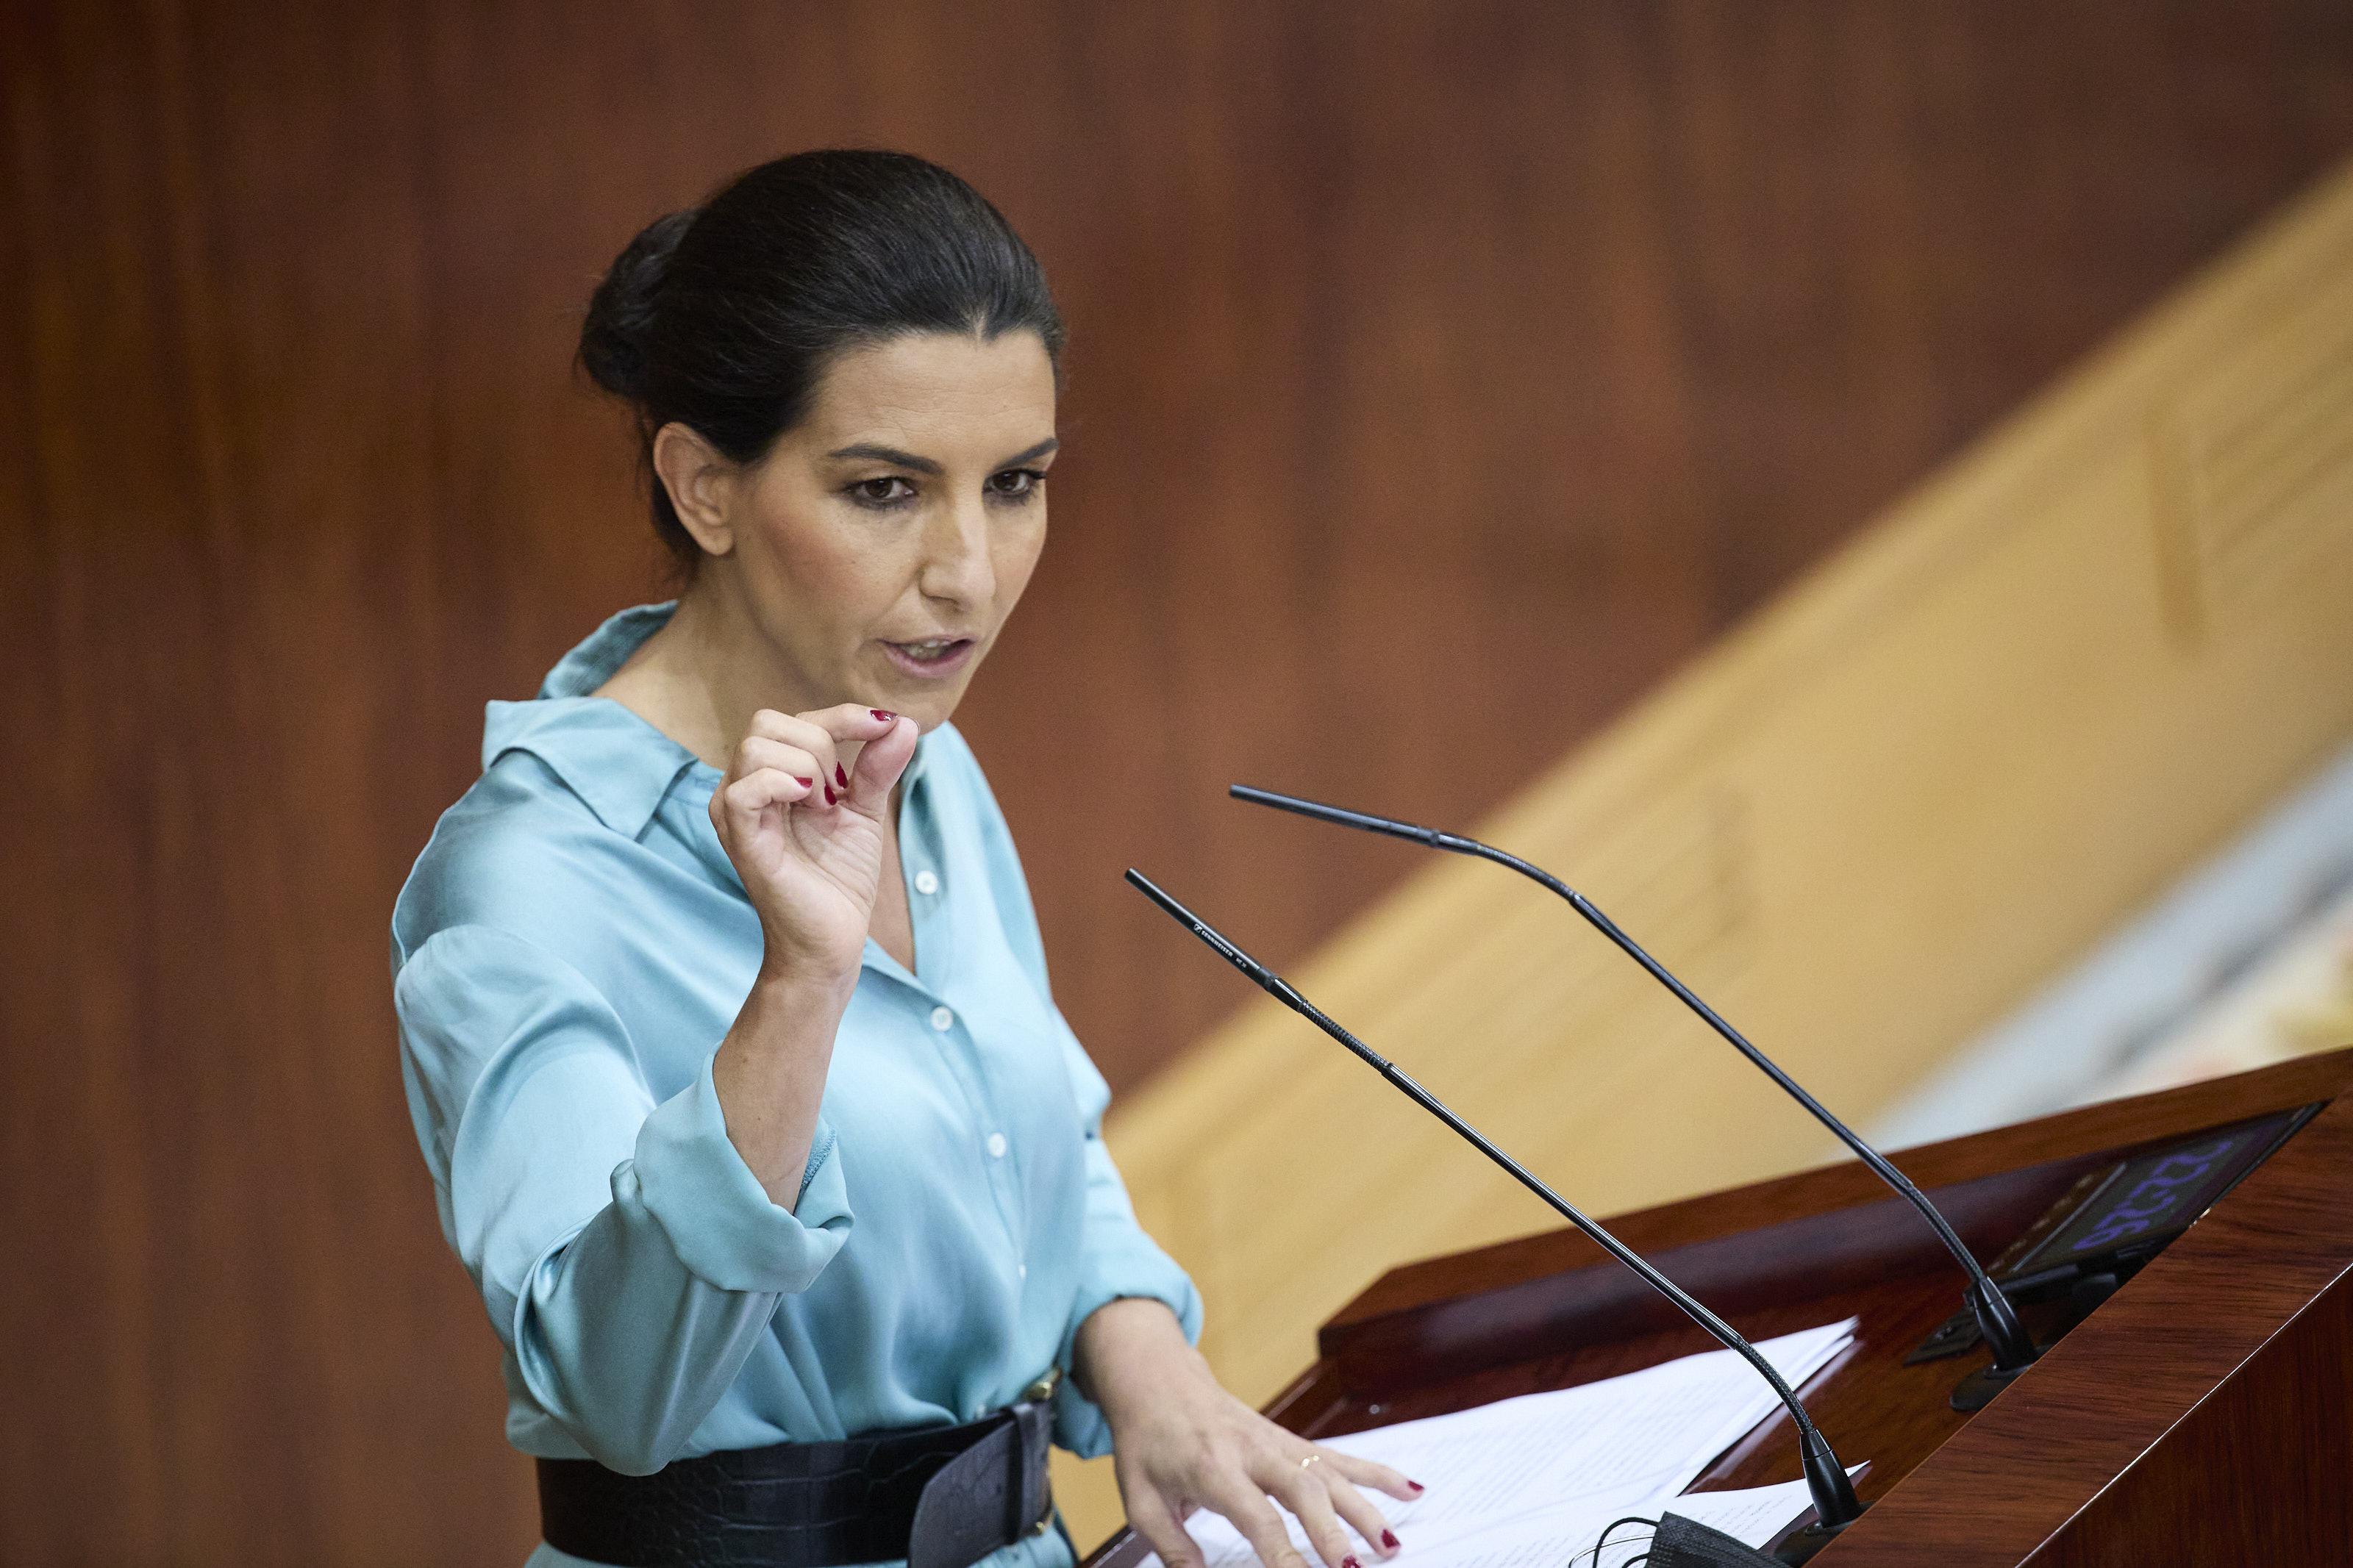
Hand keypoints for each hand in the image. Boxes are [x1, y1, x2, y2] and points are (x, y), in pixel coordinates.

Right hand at [707, 704, 915, 981]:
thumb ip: (878, 766)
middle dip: (820, 744)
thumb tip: (906, 723)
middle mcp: (744, 787)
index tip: (886, 727)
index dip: (844, 715)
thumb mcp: (866, 811)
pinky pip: (743, 790)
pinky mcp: (739, 840)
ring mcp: (736, 813)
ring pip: (756, 747)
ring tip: (824, 807)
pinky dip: (782, 784)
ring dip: (807, 766)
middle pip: (768, 722)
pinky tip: (811, 804)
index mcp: (771, 776)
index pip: (795, 719)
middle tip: (840, 793)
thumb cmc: (840, 879)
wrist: (833, 941)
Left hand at [1078, 1300, 1420, 1567]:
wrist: (1157, 1380)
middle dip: (1333, 1530)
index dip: (1282, 1552)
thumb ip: (1172, 1545)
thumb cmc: (1147, 1443)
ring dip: (1366, 1508)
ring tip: (1392, 1545)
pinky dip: (1377, 1474)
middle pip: (1303, 1490)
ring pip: (1330, 1473)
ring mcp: (1277, 1442)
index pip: (1256, 1514)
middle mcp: (1253, 1451)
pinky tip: (1413, 1490)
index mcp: (1212, 1467)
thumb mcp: (1140, 1500)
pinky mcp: (1290, 1440)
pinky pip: (1339, 1458)